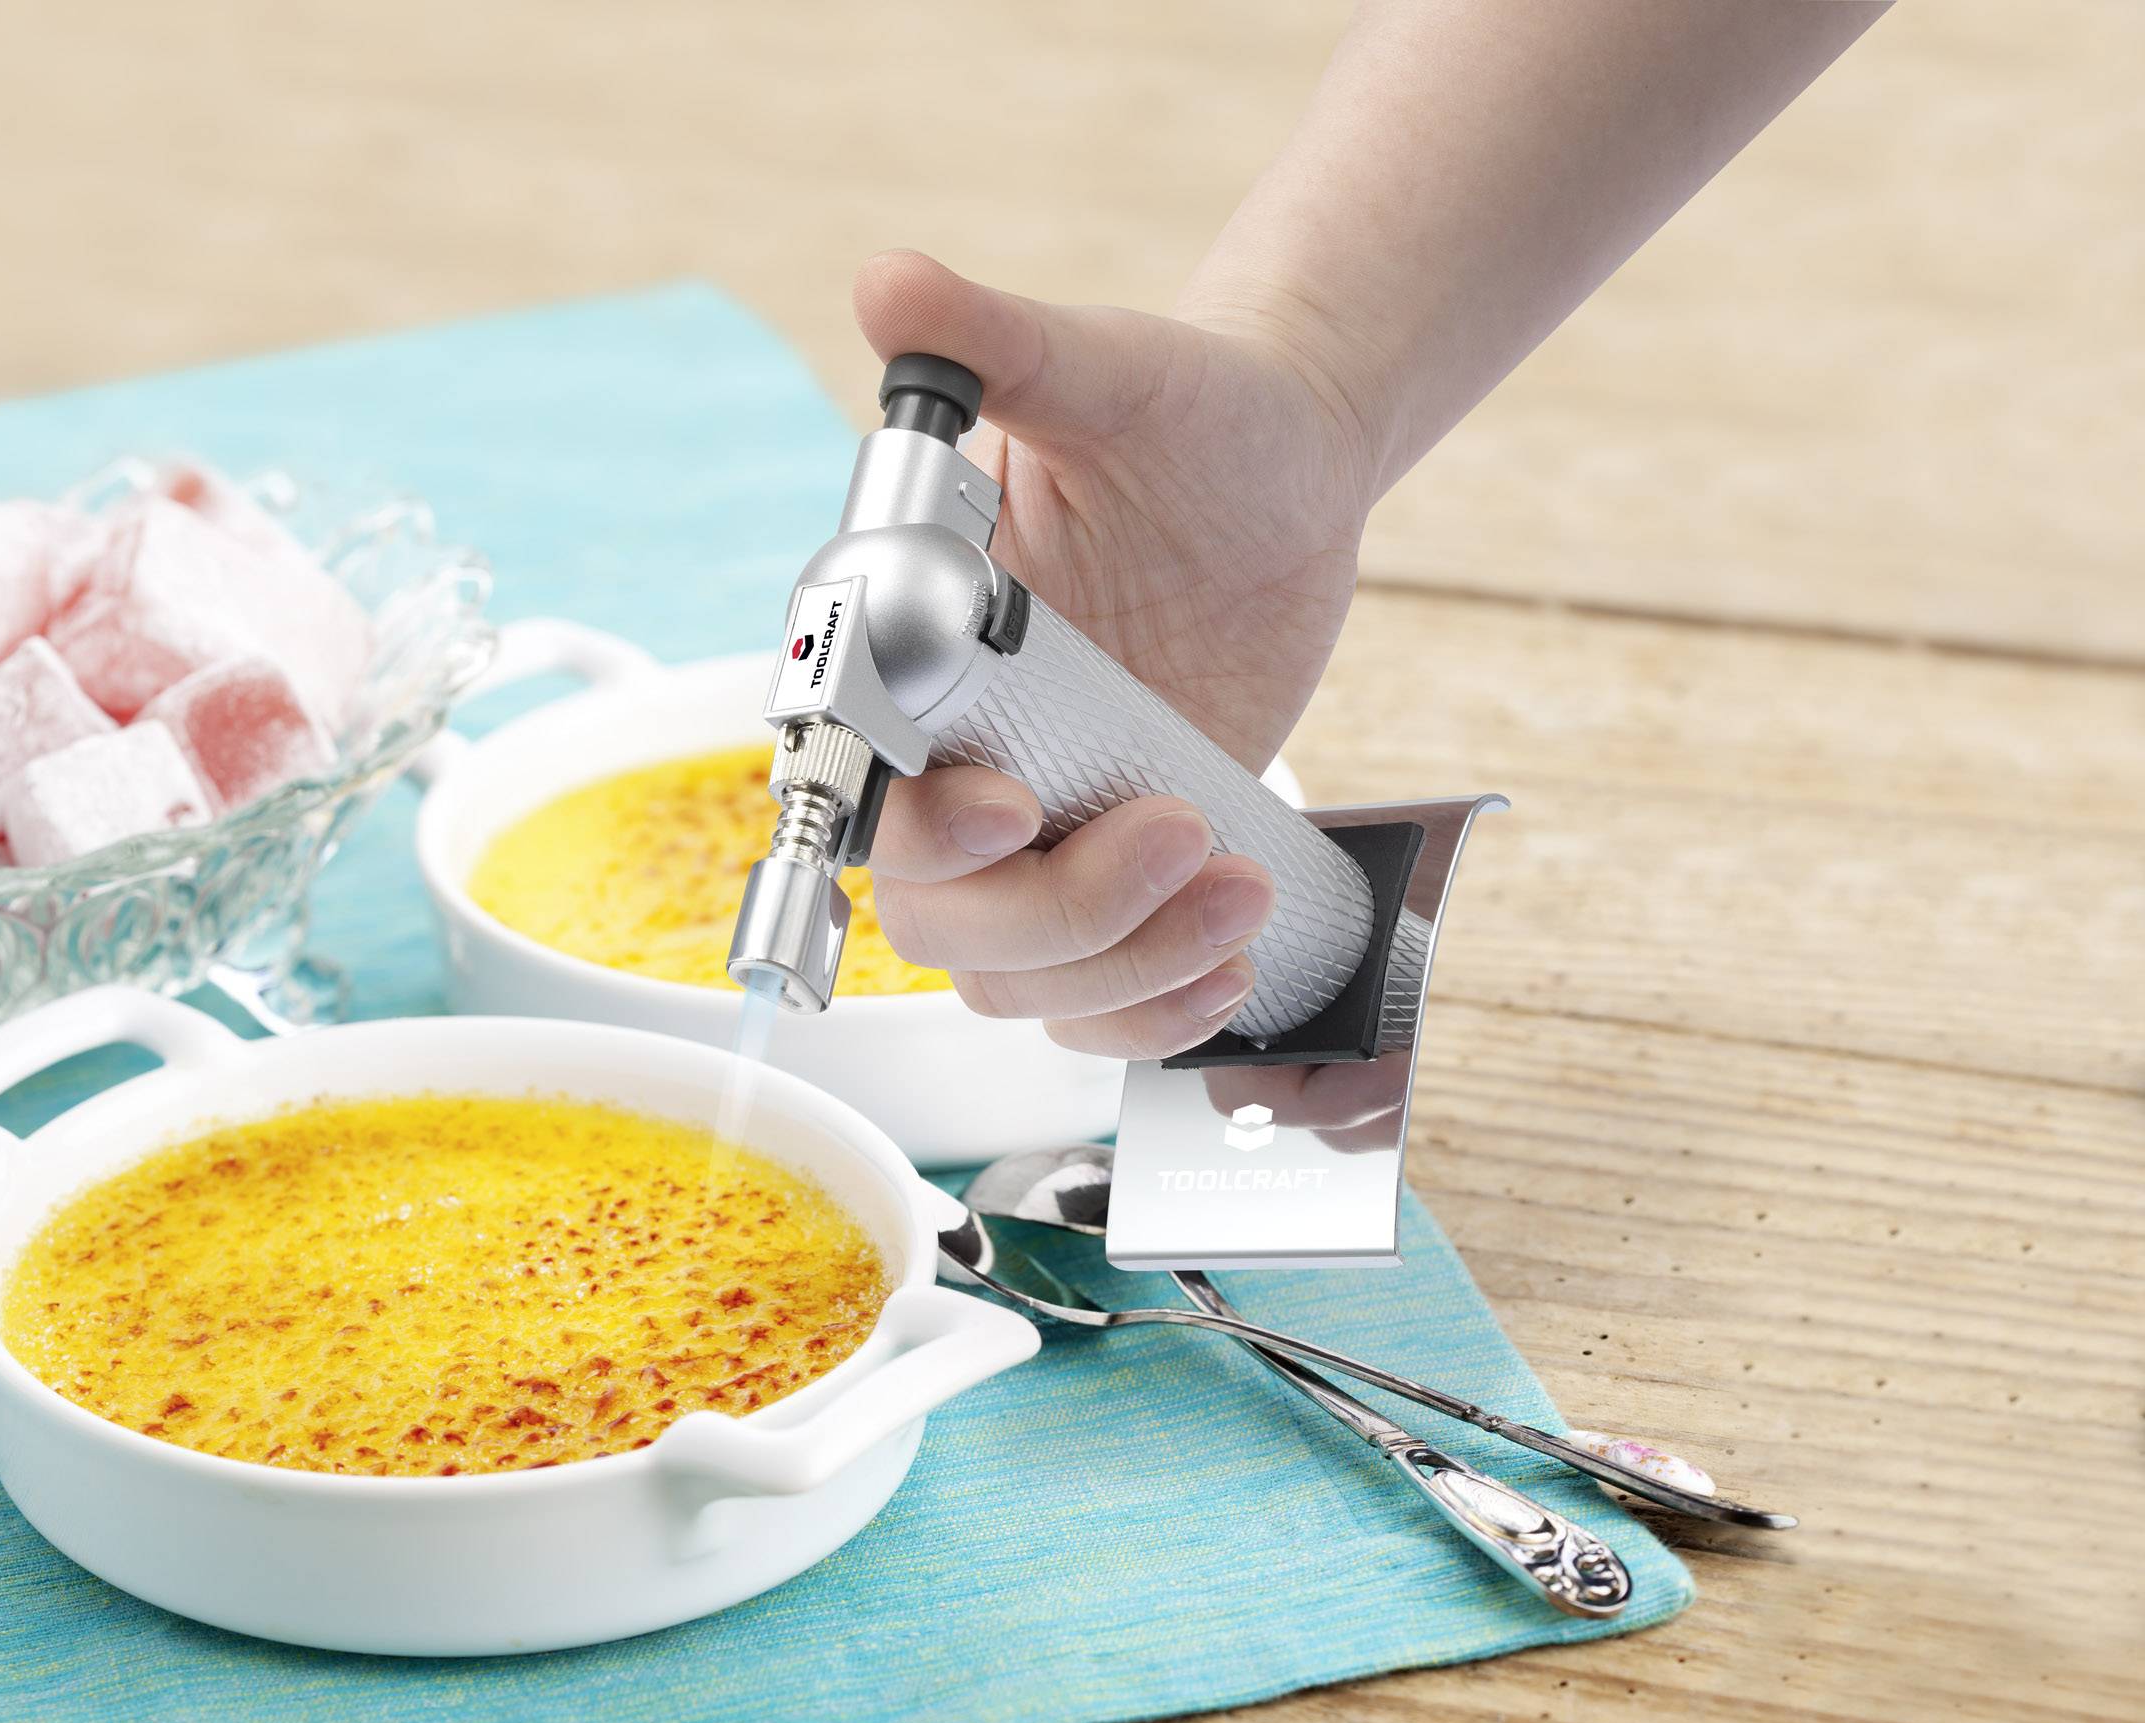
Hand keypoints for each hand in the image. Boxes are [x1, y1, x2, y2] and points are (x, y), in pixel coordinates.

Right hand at [856, 249, 1377, 1058]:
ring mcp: (1036, 833)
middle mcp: (956, 758)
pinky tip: (1224, 966)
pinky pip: (1091, 1000)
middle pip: (939, 915)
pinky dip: (1148, 1010)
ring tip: (1235, 891)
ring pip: (1015, 980)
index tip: (1020, 799)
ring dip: (1125, 965)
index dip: (925, 822)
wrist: (1287, 468)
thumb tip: (894, 287)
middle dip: (1060, 909)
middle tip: (1176, 834)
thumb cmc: (1190, 415)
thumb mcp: (1109, 373)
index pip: (861, 782)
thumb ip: (1003, 340)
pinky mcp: (1112, 876)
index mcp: (915, 653)